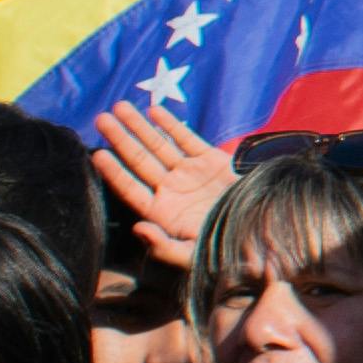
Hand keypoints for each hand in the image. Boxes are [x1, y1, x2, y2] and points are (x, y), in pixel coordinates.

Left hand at [87, 102, 235, 274]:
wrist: (264, 230)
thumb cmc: (227, 249)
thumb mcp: (193, 256)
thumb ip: (164, 246)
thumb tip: (138, 228)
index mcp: (162, 213)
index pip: (130, 189)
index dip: (114, 172)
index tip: (97, 154)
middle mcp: (171, 190)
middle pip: (139, 161)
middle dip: (120, 138)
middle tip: (100, 118)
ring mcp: (189, 173)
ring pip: (158, 146)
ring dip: (139, 126)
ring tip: (120, 106)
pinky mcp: (211, 160)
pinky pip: (186, 139)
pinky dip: (170, 124)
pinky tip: (154, 111)